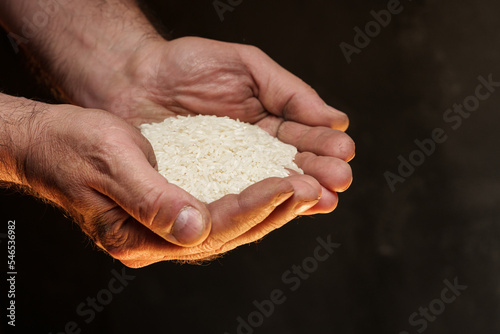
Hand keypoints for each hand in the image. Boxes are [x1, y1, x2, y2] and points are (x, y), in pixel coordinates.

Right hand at [10, 101, 322, 265]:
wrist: (56, 141)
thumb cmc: (73, 146)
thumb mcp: (109, 163)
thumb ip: (150, 199)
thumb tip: (193, 227)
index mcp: (138, 236)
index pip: (209, 228)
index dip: (250, 207)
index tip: (287, 184)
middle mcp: (159, 238)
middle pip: (228, 231)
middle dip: (273, 209)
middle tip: (312, 188)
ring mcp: (169, 227)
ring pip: (232, 222)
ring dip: (271, 206)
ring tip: (306, 187)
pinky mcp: (177, 208)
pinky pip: (224, 205)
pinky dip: (252, 195)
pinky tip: (276, 183)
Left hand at [81, 37, 354, 212]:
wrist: (132, 78)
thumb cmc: (187, 66)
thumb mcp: (246, 66)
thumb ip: (288, 92)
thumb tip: (335, 118)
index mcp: (269, 124)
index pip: (304, 138)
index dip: (325, 146)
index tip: (344, 152)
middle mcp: (253, 155)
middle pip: (293, 168)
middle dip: (319, 174)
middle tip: (339, 180)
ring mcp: (228, 176)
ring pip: (268, 189)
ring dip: (298, 195)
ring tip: (321, 198)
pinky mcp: (201, 192)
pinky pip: (230, 201)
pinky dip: (254, 207)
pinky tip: (278, 208)